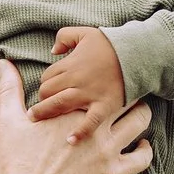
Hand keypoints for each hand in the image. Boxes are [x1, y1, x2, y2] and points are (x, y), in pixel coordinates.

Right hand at [0, 58, 150, 173]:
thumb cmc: (16, 163)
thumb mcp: (9, 121)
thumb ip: (9, 88)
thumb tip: (2, 62)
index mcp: (72, 109)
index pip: (99, 82)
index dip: (106, 77)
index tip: (107, 76)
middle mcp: (94, 126)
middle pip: (126, 96)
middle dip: (128, 91)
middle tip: (127, 91)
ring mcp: (107, 151)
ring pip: (140, 122)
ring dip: (141, 115)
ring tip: (137, 113)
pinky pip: (142, 158)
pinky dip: (145, 150)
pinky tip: (141, 146)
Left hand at [29, 27, 128, 142]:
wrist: (137, 53)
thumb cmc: (111, 43)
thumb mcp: (84, 32)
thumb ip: (64, 37)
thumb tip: (53, 51)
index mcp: (70, 64)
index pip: (46, 77)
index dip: (44, 85)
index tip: (46, 92)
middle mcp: (76, 79)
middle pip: (48, 92)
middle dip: (41, 100)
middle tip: (37, 109)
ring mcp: (90, 94)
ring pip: (60, 105)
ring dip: (45, 113)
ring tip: (35, 122)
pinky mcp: (105, 105)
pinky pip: (90, 122)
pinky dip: (80, 132)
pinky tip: (70, 141)